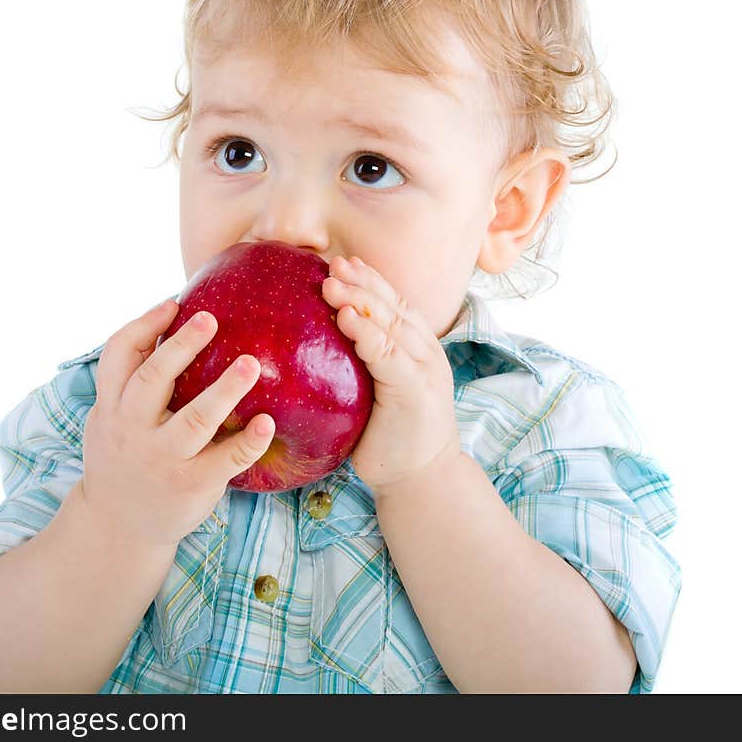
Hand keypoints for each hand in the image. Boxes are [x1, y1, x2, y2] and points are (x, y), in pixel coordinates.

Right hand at [80, 300, 275, 547]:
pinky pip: (225, 459)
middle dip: (182, 347)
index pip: (117, 356)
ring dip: (224, 390)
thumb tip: (172, 319)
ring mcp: (162, 459)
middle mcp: (132, 430)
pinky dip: (248, 441)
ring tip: (251, 364)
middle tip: (210, 319)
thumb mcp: (111, 418)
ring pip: (194, 419)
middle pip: (153, 381)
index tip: (173, 303)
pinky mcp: (191, 485)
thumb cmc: (124, 455)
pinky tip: (267, 423)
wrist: (116, 526)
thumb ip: (132, 381)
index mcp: (112, 406)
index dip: (143, 326)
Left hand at [322, 256, 459, 494]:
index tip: (342, 262)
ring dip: (360, 301)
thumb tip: (315, 344)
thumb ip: (361, 363)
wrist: (420, 478)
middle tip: (330, 263)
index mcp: (418, 348)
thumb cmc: (391, 435)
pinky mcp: (416, 392)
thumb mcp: (376, 390)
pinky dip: (368, 335)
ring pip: (392, 324)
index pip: (394, 304)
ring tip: (331, 284)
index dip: (370, 280)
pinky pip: (389, 356)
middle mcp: (425, 352)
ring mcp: (424, 370)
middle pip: (393, 306)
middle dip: (361, 282)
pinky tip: (345, 320)